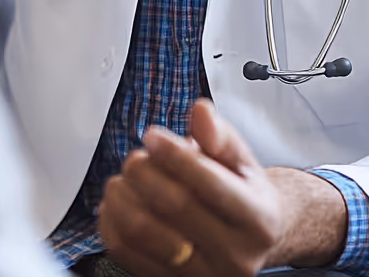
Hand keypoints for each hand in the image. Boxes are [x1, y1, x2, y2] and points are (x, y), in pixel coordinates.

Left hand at [97, 99, 346, 276]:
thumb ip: (220, 134)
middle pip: (172, 206)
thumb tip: (201, 111)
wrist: (249, 241)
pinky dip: (110, 221)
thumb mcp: (241, 160)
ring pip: (142, 232)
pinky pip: (125, 252)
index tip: (152, 136)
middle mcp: (235, 257)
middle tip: (136, 157)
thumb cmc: (240, 193)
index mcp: (257, 219)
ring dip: (122, 195)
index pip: (209, 183)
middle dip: (143, 171)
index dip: (174, 154)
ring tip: (124, 178)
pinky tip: (118, 202)